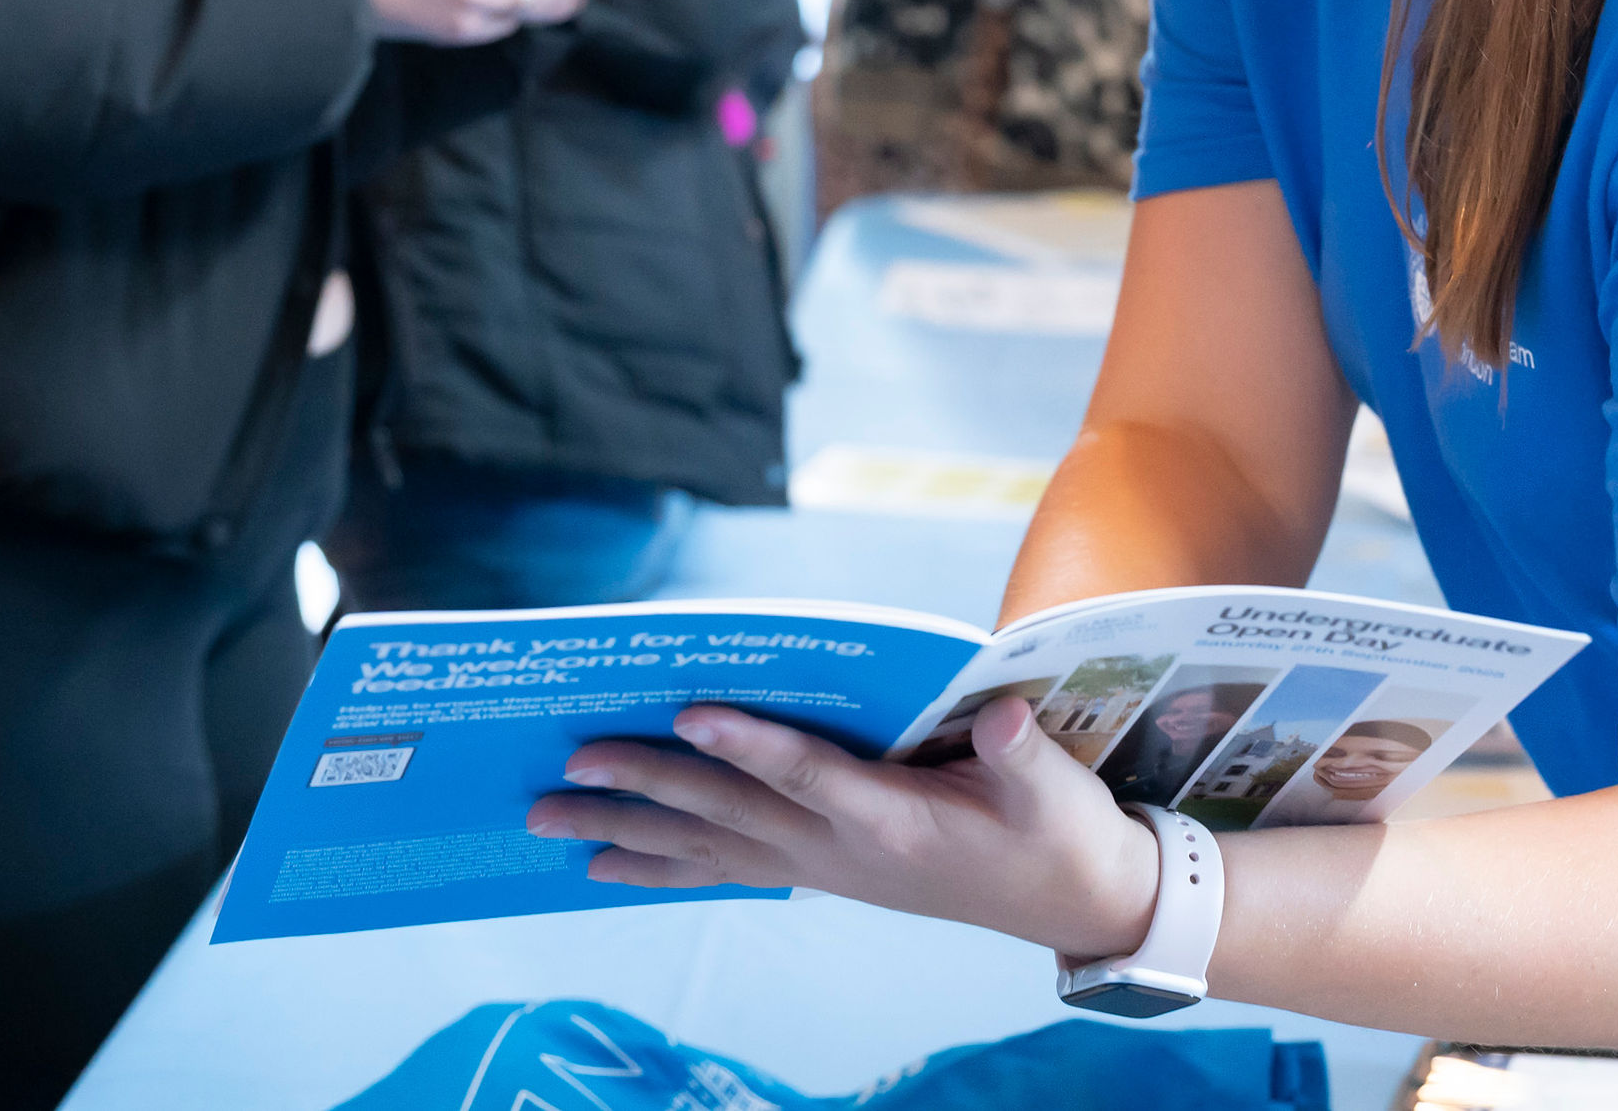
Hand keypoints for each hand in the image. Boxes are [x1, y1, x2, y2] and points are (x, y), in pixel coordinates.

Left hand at [532, 695, 1160, 963]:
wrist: (1067, 902)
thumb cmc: (1059, 831)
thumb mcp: (1056, 789)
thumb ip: (1022, 751)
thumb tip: (1000, 715)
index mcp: (895, 817)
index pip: (809, 773)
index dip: (751, 745)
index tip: (689, 714)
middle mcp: (842, 848)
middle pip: (731, 812)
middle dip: (648, 787)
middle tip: (570, 768)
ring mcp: (824, 866)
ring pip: (711, 846)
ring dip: (627, 834)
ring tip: (551, 824)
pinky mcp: (821, 870)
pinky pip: (725, 867)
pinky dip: (661, 864)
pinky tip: (607, 864)